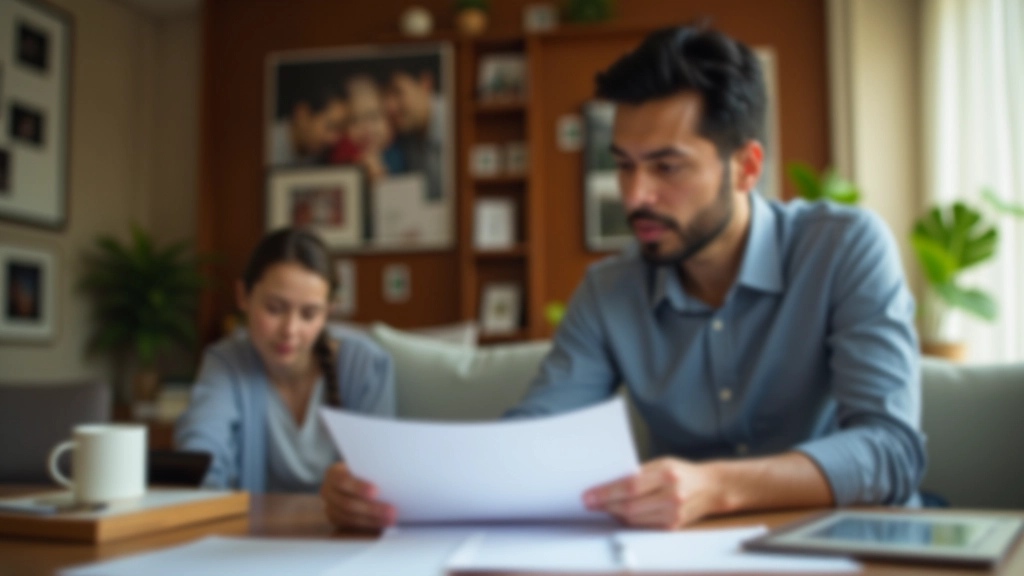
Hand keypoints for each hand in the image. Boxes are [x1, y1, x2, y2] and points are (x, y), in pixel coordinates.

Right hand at [320, 462, 395, 529]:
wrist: (353, 481)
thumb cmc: (364, 470)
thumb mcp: (365, 466)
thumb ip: (372, 471)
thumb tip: (393, 475)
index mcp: (333, 473)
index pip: (342, 480)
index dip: (358, 487)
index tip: (376, 491)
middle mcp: (328, 490)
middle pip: (347, 502)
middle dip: (371, 508)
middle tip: (392, 511)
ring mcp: (330, 507)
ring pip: (349, 517)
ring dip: (372, 520)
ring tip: (390, 519)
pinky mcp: (336, 520)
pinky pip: (351, 526)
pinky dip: (368, 525)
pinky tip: (382, 523)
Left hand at [582, 457, 725, 529]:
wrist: (711, 487)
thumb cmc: (681, 472)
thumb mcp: (661, 463)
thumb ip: (638, 473)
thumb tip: (608, 484)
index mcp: (667, 474)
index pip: (630, 486)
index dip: (606, 493)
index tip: (589, 495)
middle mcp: (671, 496)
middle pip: (630, 506)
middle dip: (605, 505)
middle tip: (588, 503)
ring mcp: (673, 514)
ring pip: (634, 519)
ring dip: (614, 513)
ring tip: (602, 506)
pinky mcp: (672, 527)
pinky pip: (643, 526)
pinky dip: (628, 520)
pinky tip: (619, 512)